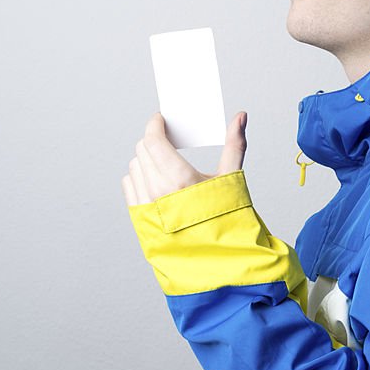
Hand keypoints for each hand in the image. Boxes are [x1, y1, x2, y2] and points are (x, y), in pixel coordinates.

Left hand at [121, 111, 247, 205]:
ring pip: (134, 166)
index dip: (154, 125)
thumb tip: (240, 117)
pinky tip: (155, 179)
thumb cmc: (225, 217)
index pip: (153, 141)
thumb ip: (234, 144)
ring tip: (163, 162)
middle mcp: (158, 191)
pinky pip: (129, 184)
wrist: (215, 252)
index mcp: (180, 179)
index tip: (160, 119)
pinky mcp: (139, 215)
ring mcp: (146, 204)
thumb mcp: (230, 178)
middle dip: (153, 140)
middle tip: (166, 140)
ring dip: (146, 159)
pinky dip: (139, 176)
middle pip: (142, 150)